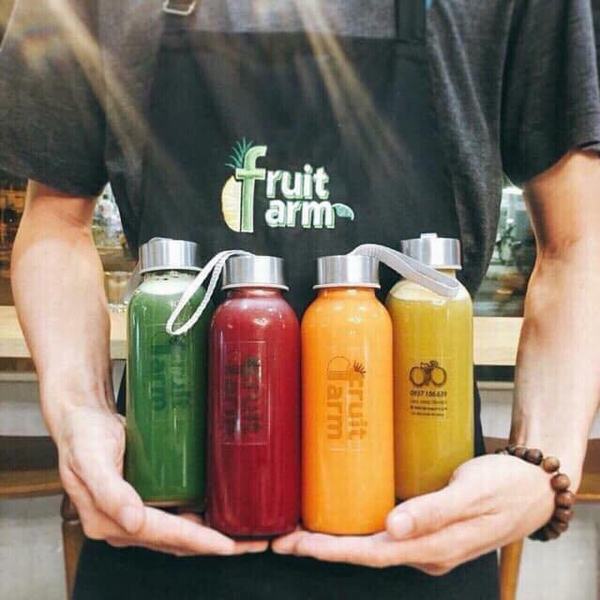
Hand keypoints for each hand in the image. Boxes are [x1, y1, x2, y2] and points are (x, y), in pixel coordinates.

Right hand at [55, 404, 267, 556]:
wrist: (80, 417)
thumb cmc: (82, 435)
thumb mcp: (90, 459)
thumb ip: (109, 490)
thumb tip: (132, 521)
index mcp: (108, 521)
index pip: (163, 535)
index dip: (198, 541)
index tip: (228, 545)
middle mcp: (124, 524)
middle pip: (177, 541)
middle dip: (216, 544)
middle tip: (252, 543)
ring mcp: (135, 514)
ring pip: (180, 533)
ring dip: (212, 535)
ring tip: (246, 533)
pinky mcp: (144, 500)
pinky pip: (176, 517)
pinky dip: (199, 521)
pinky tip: (220, 513)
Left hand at [273, 454, 556, 573]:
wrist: (534, 489)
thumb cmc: (504, 487)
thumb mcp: (471, 493)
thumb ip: (433, 511)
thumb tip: (391, 527)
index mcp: (433, 547)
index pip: (370, 553)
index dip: (331, 550)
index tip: (297, 544)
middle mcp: (425, 551)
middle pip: (364, 553)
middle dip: (321, 547)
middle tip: (282, 536)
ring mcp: (427, 543)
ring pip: (372, 545)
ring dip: (336, 538)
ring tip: (302, 526)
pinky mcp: (428, 529)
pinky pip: (386, 534)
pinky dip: (358, 527)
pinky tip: (343, 513)